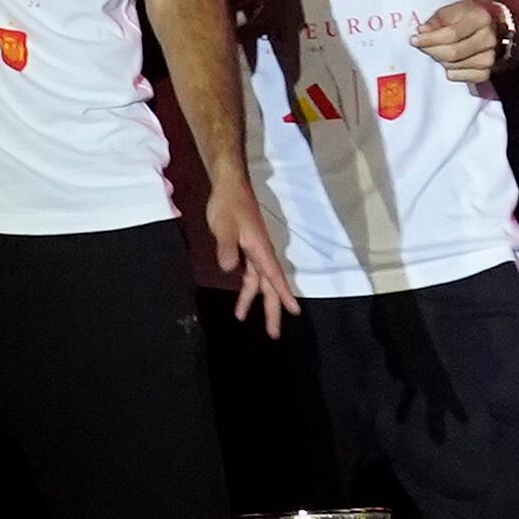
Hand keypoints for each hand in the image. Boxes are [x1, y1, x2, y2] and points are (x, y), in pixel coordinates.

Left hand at [209, 180, 300, 337]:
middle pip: (270, 285)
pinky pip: (251, 273)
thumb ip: (226, 247)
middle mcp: (261, 253)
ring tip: (241, 318)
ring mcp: (254, 251)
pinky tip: (241, 297)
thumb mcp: (224, 226)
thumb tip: (230, 269)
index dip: (283, 295)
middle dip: (272, 309)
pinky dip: (247, 287)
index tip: (295, 312)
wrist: (228, 185)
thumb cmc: (228, 204)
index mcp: (260, 249)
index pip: (274, 277)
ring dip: (254, 300)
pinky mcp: (246, 248)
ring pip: (259, 281)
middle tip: (274, 333)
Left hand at [414, 0, 506, 84]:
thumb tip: (422, 31)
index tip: (414, 40)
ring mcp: (490, 56)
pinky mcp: (486, 72)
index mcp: (481, 18)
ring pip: (454, 66)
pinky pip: (461, 77)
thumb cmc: (466, 17)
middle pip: (453, 53)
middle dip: (432, 51)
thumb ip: (435, 21)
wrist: (488, 25)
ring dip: (440, 60)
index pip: (451, 33)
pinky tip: (449, 62)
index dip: (430, 39)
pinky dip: (451, 72)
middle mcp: (489, 38)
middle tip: (422, 47)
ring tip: (438, 51)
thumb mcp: (451, 10)